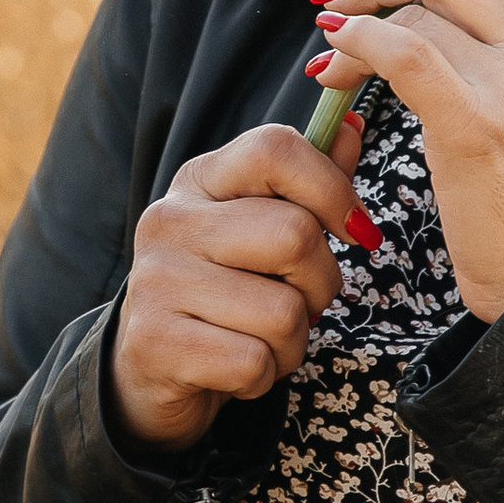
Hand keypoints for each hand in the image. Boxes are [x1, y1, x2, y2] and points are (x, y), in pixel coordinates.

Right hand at [109, 118, 372, 453]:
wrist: (149, 372)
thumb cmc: (223, 294)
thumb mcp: (261, 230)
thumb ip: (308, 182)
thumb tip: (352, 125)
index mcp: (199, 180)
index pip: (275, 148)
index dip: (333, 189)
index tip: (354, 230)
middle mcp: (170, 220)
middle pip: (295, 235)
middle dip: (321, 285)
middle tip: (300, 304)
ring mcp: (156, 280)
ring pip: (283, 312)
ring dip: (293, 344)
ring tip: (262, 341)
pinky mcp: (155, 342)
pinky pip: (254, 362)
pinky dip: (263, 377)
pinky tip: (236, 370)